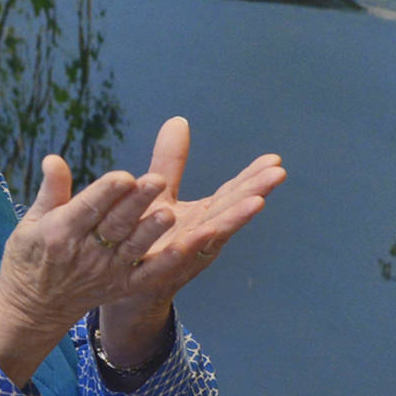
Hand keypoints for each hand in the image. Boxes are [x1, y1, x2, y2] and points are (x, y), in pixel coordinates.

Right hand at [0, 158, 172, 385]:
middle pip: (115, 224)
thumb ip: (50, 191)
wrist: (33, 308)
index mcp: (60, 232)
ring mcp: (106, 271)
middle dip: (137, 202)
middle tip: (158, 180)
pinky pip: (149, 274)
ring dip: (153, 230)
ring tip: (171, 212)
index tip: (124, 175)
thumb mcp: (29, 222)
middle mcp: (85, 253)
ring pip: (134, 247)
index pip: (87, 208)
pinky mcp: (122, 286)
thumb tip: (54, 158)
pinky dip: (169, 262)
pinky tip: (187, 246)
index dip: (106, 192)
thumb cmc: (28, 257)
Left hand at [95, 118, 285, 365]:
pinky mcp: (167, 267)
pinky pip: (183, 255)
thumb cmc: (143, 230)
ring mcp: (188, 251)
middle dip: (255, 190)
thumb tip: (179, 120)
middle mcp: (202, 233)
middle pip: (232, 208)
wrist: (117, 276)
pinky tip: (211, 231)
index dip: (253, 176)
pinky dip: (198, 243)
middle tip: (278, 172)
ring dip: (236, 217)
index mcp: (204, 214)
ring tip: (259, 201)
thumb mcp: (159, 190)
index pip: (233, 192)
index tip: (274, 159)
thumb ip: (170, 160)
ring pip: (215, 232)